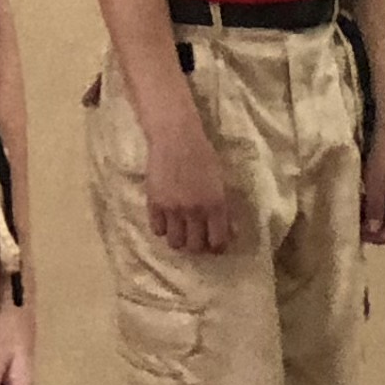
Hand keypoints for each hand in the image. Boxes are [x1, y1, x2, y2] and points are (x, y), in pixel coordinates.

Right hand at [141, 96, 237, 256]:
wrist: (175, 137)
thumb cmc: (202, 155)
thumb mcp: (220, 181)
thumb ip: (223, 207)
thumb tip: (230, 232)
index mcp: (216, 205)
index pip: (218, 241)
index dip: (217, 247)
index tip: (215, 244)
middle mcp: (195, 211)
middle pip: (195, 247)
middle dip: (197, 246)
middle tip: (197, 239)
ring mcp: (172, 209)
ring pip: (175, 243)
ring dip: (179, 240)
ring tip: (180, 232)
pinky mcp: (154, 204)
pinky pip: (157, 230)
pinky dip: (163, 229)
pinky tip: (167, 221)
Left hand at [361, 122, 384, 245]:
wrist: (384, 122)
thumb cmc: (380, 149)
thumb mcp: (374, 180)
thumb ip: (375, 208)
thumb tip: (372, 233)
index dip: (379, 238)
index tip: (357, 235)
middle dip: (374, 229)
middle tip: (351, 225)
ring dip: (371, 218)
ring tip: (352, 212)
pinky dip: (372, 206)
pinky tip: (358, 199)